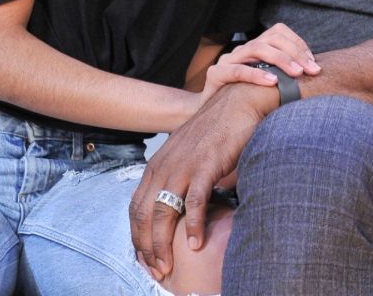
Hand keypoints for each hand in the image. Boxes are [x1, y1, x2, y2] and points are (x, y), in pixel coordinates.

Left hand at [130, 83, 276, 280]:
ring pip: (164, 212)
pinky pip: (195, 202)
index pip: (136, 208)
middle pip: (145, 215)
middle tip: (155, 270)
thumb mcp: (187, 156)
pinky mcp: (205, 166)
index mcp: (157, 165)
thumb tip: (181, 209)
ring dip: (163, 243)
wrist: (236, 102)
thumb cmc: (215, 131)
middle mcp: (164, 167)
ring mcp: (184, 166)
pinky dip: (194, 225)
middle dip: (146, 247)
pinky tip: (195, 243)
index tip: (144, 258)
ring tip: (168, 265)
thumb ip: (180, 180)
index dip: (137, 237)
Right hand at [199, 23, 320, 102]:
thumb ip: (285, 77)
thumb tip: (316, 74)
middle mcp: (242, 50)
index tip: (313, 63)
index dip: (298, 44)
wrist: (211, 117)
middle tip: (312, 70)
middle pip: (271, 37)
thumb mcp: (268, 86)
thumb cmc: (245, 101)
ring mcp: (227, 60)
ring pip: (256, 48)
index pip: (278, 32)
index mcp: (255, 49)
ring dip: (281, 59)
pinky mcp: (215, 75)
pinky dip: (257, 75)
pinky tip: (272, 82)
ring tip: (297, 74)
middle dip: (295, 52)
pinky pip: (238, 70)